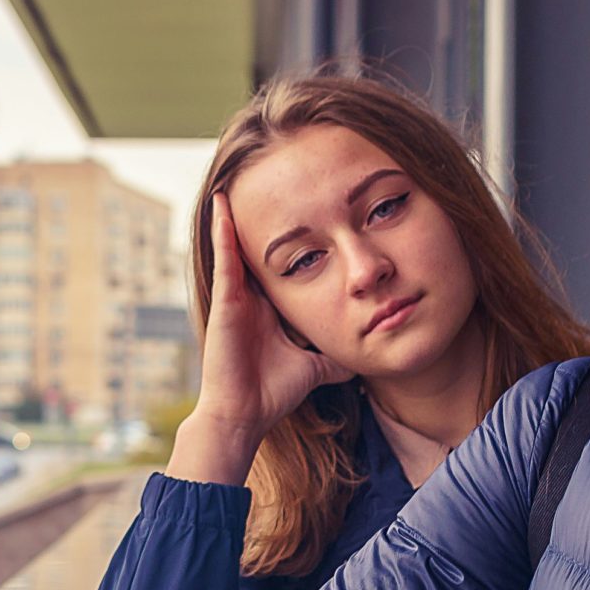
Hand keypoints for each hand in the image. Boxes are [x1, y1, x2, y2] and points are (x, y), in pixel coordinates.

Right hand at [167, 193, 352, 485]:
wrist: (246, 415)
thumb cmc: (273, 392)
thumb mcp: (316, 366)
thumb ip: (335, 357)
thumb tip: (365, 355)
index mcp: (267, 307)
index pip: (280, 263)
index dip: (288, 236)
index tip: (300, 207)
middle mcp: (249, 297)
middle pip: (258, 247)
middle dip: (261, 215)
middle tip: (263, 174)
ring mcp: (234, 297)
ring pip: (236, 245)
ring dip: (234, 214)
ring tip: (237, 176)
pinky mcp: (225, 302)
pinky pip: (226, 259)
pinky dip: (224, 232)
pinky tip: (223, 205)